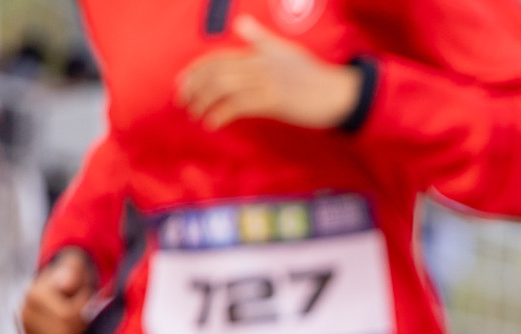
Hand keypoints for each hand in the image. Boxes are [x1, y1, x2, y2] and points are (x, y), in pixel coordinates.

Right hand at [18, 249, 95, 333]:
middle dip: (80, 322)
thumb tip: (66, 283)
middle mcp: (24, 312)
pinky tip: (65, 327)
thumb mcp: (75, 267)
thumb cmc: (72, 276)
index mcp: (34, 294)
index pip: (67, 316)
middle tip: (82, 307)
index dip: (83, 305)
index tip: (84, 294)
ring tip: (73, 315)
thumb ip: (72, 271)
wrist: (59, 285)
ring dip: (72, 332)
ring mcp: (24, 328)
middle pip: (63, 333)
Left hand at [177, 15, 362, 130]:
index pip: (217, 58)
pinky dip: (221, 114)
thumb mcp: (286, 51)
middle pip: (215, 72)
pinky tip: (213, 123)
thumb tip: (242, 23)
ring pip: (222, 88)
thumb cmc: (313, 76)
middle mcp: (258, 64)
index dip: (195, 71)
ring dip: (203, 102)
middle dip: (193, 88)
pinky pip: (238, 106)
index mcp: (258, 53)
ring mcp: (265, 81)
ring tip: (195, 115)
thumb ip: (261, 39)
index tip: (182, 84)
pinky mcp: (273, 100)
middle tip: (184, 103)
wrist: (337, 94)